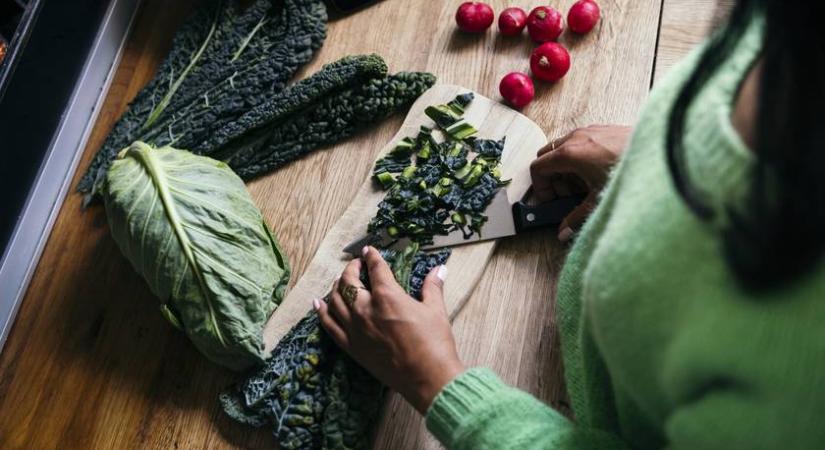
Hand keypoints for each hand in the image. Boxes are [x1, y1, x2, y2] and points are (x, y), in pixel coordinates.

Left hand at [315, 246, 464, 413]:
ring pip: (335, 300)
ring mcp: (355, 329)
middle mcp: (366, 310)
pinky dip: (321, 312)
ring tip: (341, 281)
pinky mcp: (352, 347)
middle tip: (356, 266)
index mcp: (387, 296)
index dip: (372, 256)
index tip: (369, 250)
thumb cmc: (434, 343)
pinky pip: (329, 326)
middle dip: (351, 269)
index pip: (375, 268)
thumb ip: (433, 287)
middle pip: (348, 282)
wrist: (426, 378)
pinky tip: (318, 303)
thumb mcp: (436, 311)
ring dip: (336, 286)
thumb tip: (440, 269)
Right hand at [530, 125, 632, 240]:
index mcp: (569, 154)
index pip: (537, 168)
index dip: (540, 187)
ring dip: (565, 167)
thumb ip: (576, 218)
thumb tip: (563, 232)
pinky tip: (597, 172)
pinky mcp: (602, 129)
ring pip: (562, 148)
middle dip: (552, 177)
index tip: (551, 200)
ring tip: (584, 185)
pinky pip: (580, 142)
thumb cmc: (628, 172)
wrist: (659, 152)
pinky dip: (580, 157)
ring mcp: (589, 131)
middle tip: (566, 195)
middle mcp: (575, 138)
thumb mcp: (598, 201)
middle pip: (546, 156)